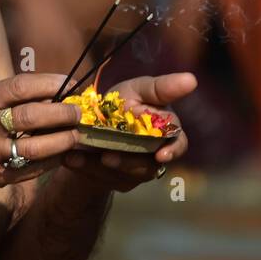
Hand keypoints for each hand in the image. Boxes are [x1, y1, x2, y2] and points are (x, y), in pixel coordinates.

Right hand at [0, 73, 81, 201]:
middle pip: (31, 117)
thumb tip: (51, 90)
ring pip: (35, 147)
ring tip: (76, 134)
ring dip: (62, 140)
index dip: (49, 84)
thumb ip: (7, 95)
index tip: (70, 84)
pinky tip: (61, 154)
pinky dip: (50, 161)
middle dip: (62, 113)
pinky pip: (30, 169)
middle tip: (79, 112)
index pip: (19, 87)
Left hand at [61, 72, 195, 190]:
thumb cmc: (122, 102)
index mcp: (165, 134)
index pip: (178, 145)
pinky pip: (97, 178)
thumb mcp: (138, 90)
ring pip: (119, 175)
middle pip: (144, 166)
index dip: (172, 151)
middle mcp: (152, 157)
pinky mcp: (110, 180)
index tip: (161, 155)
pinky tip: (69, 158)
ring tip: (79, 153)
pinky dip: (82, 166)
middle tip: (107, 157)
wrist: (89, 121)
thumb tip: (191, 79)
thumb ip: (161, 88)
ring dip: (98, 166)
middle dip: (125, 162)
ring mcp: (131, 172)